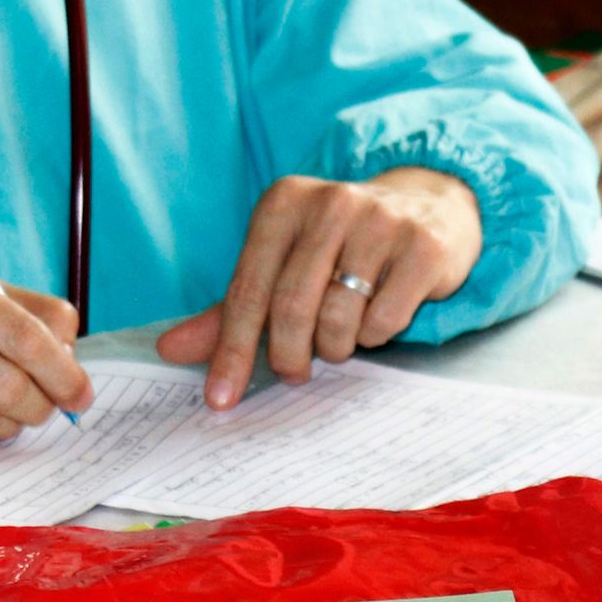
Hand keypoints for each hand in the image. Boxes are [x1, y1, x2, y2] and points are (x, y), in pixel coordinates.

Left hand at [154, 167, 480, 408]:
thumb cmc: (342, 244)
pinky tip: (378, 313)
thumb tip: (170, 350)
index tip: (220, 398)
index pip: (247, 289)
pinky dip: (375, 334)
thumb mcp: (283, 263)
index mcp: (284, 204)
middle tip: (293, 372)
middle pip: (292, 307)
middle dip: (288, 355)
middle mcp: (331, 203)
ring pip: (339, 318)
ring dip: (335, 345)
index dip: (232, 350)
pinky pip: (384, 319)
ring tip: (341, 333)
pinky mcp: (422, 245)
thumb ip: (231, 309)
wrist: (430, 204)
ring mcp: (381, 220)